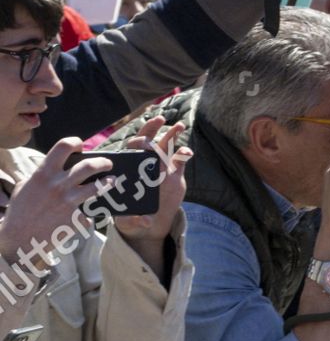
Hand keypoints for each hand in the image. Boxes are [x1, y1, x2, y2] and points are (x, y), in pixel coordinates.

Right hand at [0, 139, 112, 260]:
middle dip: (102, 162)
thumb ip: (42, 176)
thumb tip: (57, 167)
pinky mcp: (75, 218)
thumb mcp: (25, 187)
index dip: (75, 142)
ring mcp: (68, 202)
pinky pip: (89, 213)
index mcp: (43, 174)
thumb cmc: (20, 211)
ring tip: (111, 180)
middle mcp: (57, 185)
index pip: (63, 147)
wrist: (19, 238)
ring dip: (107, 182)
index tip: (80, 145)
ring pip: (97, 187)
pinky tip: (88, 215)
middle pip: (88, 166)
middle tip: (107, 163)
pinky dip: (89, 214)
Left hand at [113, 119, 192, 242]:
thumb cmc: (131, 217)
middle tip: (161, 119)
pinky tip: (187, 151)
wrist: (147, 221)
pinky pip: (179, 159)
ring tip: (180, 126)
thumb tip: (144, 221)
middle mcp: (145, 164)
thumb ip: (136, 220)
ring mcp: (161, 167)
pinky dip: (184, 154)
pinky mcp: (175, 173)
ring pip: (164, 146)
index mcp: (131, 170)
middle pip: (147, 140)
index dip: (135, 144)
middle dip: (152, 128)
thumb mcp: (131, 220)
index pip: (130, 151)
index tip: (142, 142)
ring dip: (172, 134)